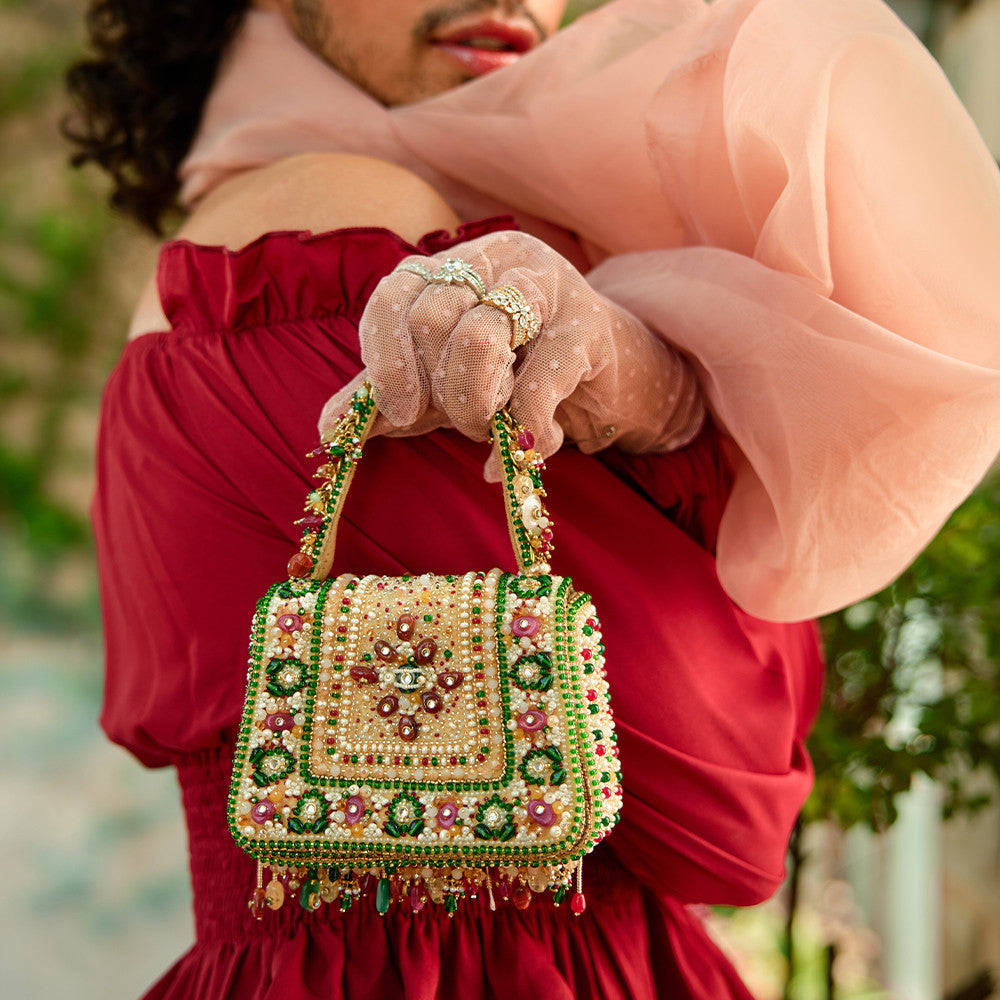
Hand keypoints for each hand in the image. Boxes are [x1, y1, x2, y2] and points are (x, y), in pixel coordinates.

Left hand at [320, 231, 703, 473]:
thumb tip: (327, 431)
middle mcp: (496, 258)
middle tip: (459, 423)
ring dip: (474, 403)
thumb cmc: (514, 371)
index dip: (387, 359)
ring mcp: (547, 286)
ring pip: (480, 336)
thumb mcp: (442, 382)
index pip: (394, 295)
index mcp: (452, 264)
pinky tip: (516, 456)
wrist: (608, 375)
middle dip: (440, 390)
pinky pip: (539, 380)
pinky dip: (520, 431)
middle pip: (433, 318)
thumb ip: (386, 397)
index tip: (400, 414)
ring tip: (486, 429)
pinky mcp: (589, 327)